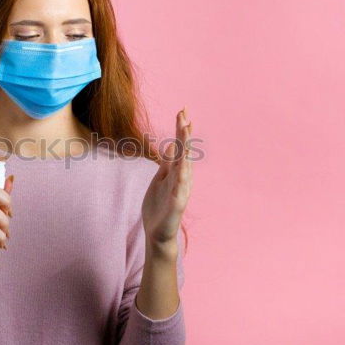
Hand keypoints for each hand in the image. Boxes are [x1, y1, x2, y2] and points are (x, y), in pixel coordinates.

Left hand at [142, 107, 192, 249]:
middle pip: (184, 151)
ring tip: (186, 132)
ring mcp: (180, 190)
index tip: (182, 111)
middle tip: (185, 114)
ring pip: (185, 165)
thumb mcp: (160, 180)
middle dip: (184, 133)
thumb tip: (170, 147)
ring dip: (186, 148)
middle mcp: (181, 178)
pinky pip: (180, 188)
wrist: (158, 233)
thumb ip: (166, 165)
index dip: (181, 129)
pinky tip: (183, 166)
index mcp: (176, 171)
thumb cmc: (158, 207)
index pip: (180, 146)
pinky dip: (182, 177)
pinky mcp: (177, 204)